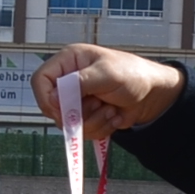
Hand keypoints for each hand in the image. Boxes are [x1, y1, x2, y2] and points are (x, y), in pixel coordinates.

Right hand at [30, 44, 183, 140]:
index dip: (46, 97)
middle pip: (52, 107)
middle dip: (78, 112)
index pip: (41, 80)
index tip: (62, 108)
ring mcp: (77, 100)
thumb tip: (56, 96)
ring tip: (110, 108)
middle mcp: (69, 81)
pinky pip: (82, 131)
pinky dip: (100, 127)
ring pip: (68, 123)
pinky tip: (113, 115)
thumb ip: (78, 83)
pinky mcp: (87, 116)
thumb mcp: (106, 74)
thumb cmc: (133, 74)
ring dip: (93, 120)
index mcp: (69, 62)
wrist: (153, 94)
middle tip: (98, 104)